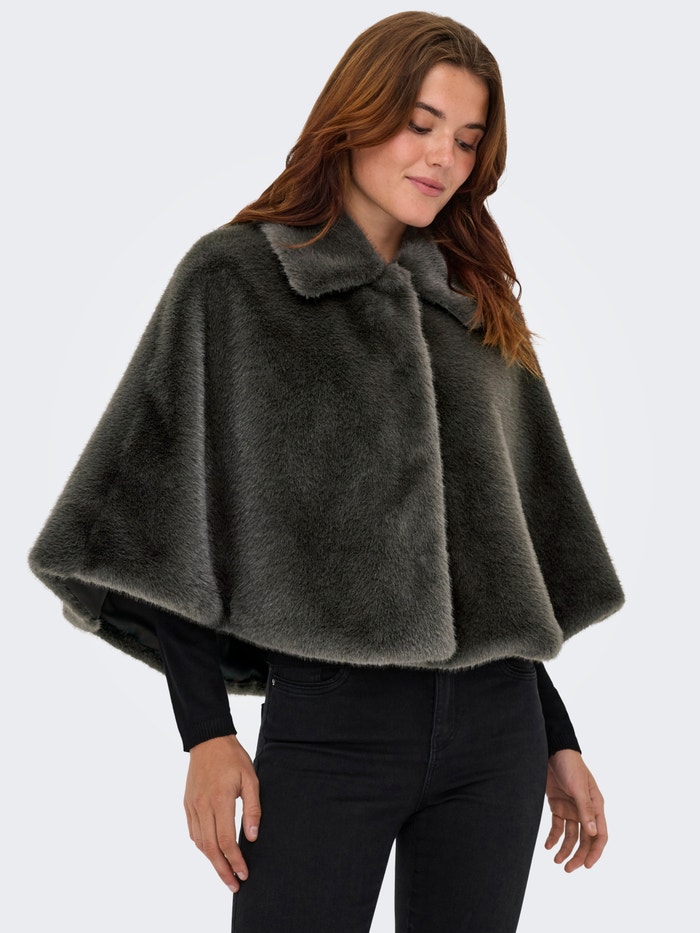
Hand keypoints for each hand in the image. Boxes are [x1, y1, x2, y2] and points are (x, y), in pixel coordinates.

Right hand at [184, 734, 261, 892]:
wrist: (208, 740)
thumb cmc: (233, 758)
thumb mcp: (250, 779)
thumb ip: (253, 809)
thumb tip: (252, 837)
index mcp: (219, 800)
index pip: (226, 840)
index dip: (235, 861)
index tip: (244, 873)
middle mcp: (202, 806)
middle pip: (210, 848)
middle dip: (223, 870)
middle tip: (234, 885)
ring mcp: (192, 806)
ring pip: (200, 843)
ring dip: (212, 862)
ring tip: (225, 874)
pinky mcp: (187, 804)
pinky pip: (193, 832)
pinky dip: (203, 846)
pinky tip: (212, 853)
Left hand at [544, 749, 607, 871]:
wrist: (552, 750)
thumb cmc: (570, 765)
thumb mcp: (579, 787)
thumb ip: (585, 810)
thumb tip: (592, 833)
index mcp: (596, 806)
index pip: (600, 835)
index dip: (595, 852)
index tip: (587, 866)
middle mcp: (585, 810)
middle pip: (585, 839)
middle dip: (578, 855)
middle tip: (567, 869)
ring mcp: (571, 809)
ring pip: (571, 836)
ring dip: (565, 849)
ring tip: (556, 860)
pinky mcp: (558, 805)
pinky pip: (558, 826)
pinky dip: (553, 837)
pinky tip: (547, 846)